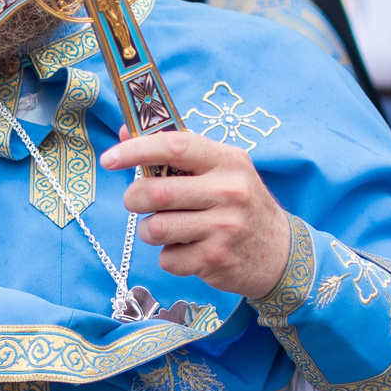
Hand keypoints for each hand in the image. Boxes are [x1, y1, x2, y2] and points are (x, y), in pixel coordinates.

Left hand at [103, 129, 290, 299]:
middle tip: (137, 201)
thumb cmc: (241, 204)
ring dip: (150, 231)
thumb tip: (126, 131)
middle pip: (155, 192)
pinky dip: (170, 257)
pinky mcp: (216, 260)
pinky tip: (190, 250)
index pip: (175, 146)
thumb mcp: (221, 170)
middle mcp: (229, 191)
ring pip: (155, 229)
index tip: (109, 159)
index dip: (135, 150)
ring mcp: (224, 228)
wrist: (281, 252)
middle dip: (133, 199)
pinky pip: (167, 259)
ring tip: (167, 229)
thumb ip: (177, 152)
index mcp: (228, 160)